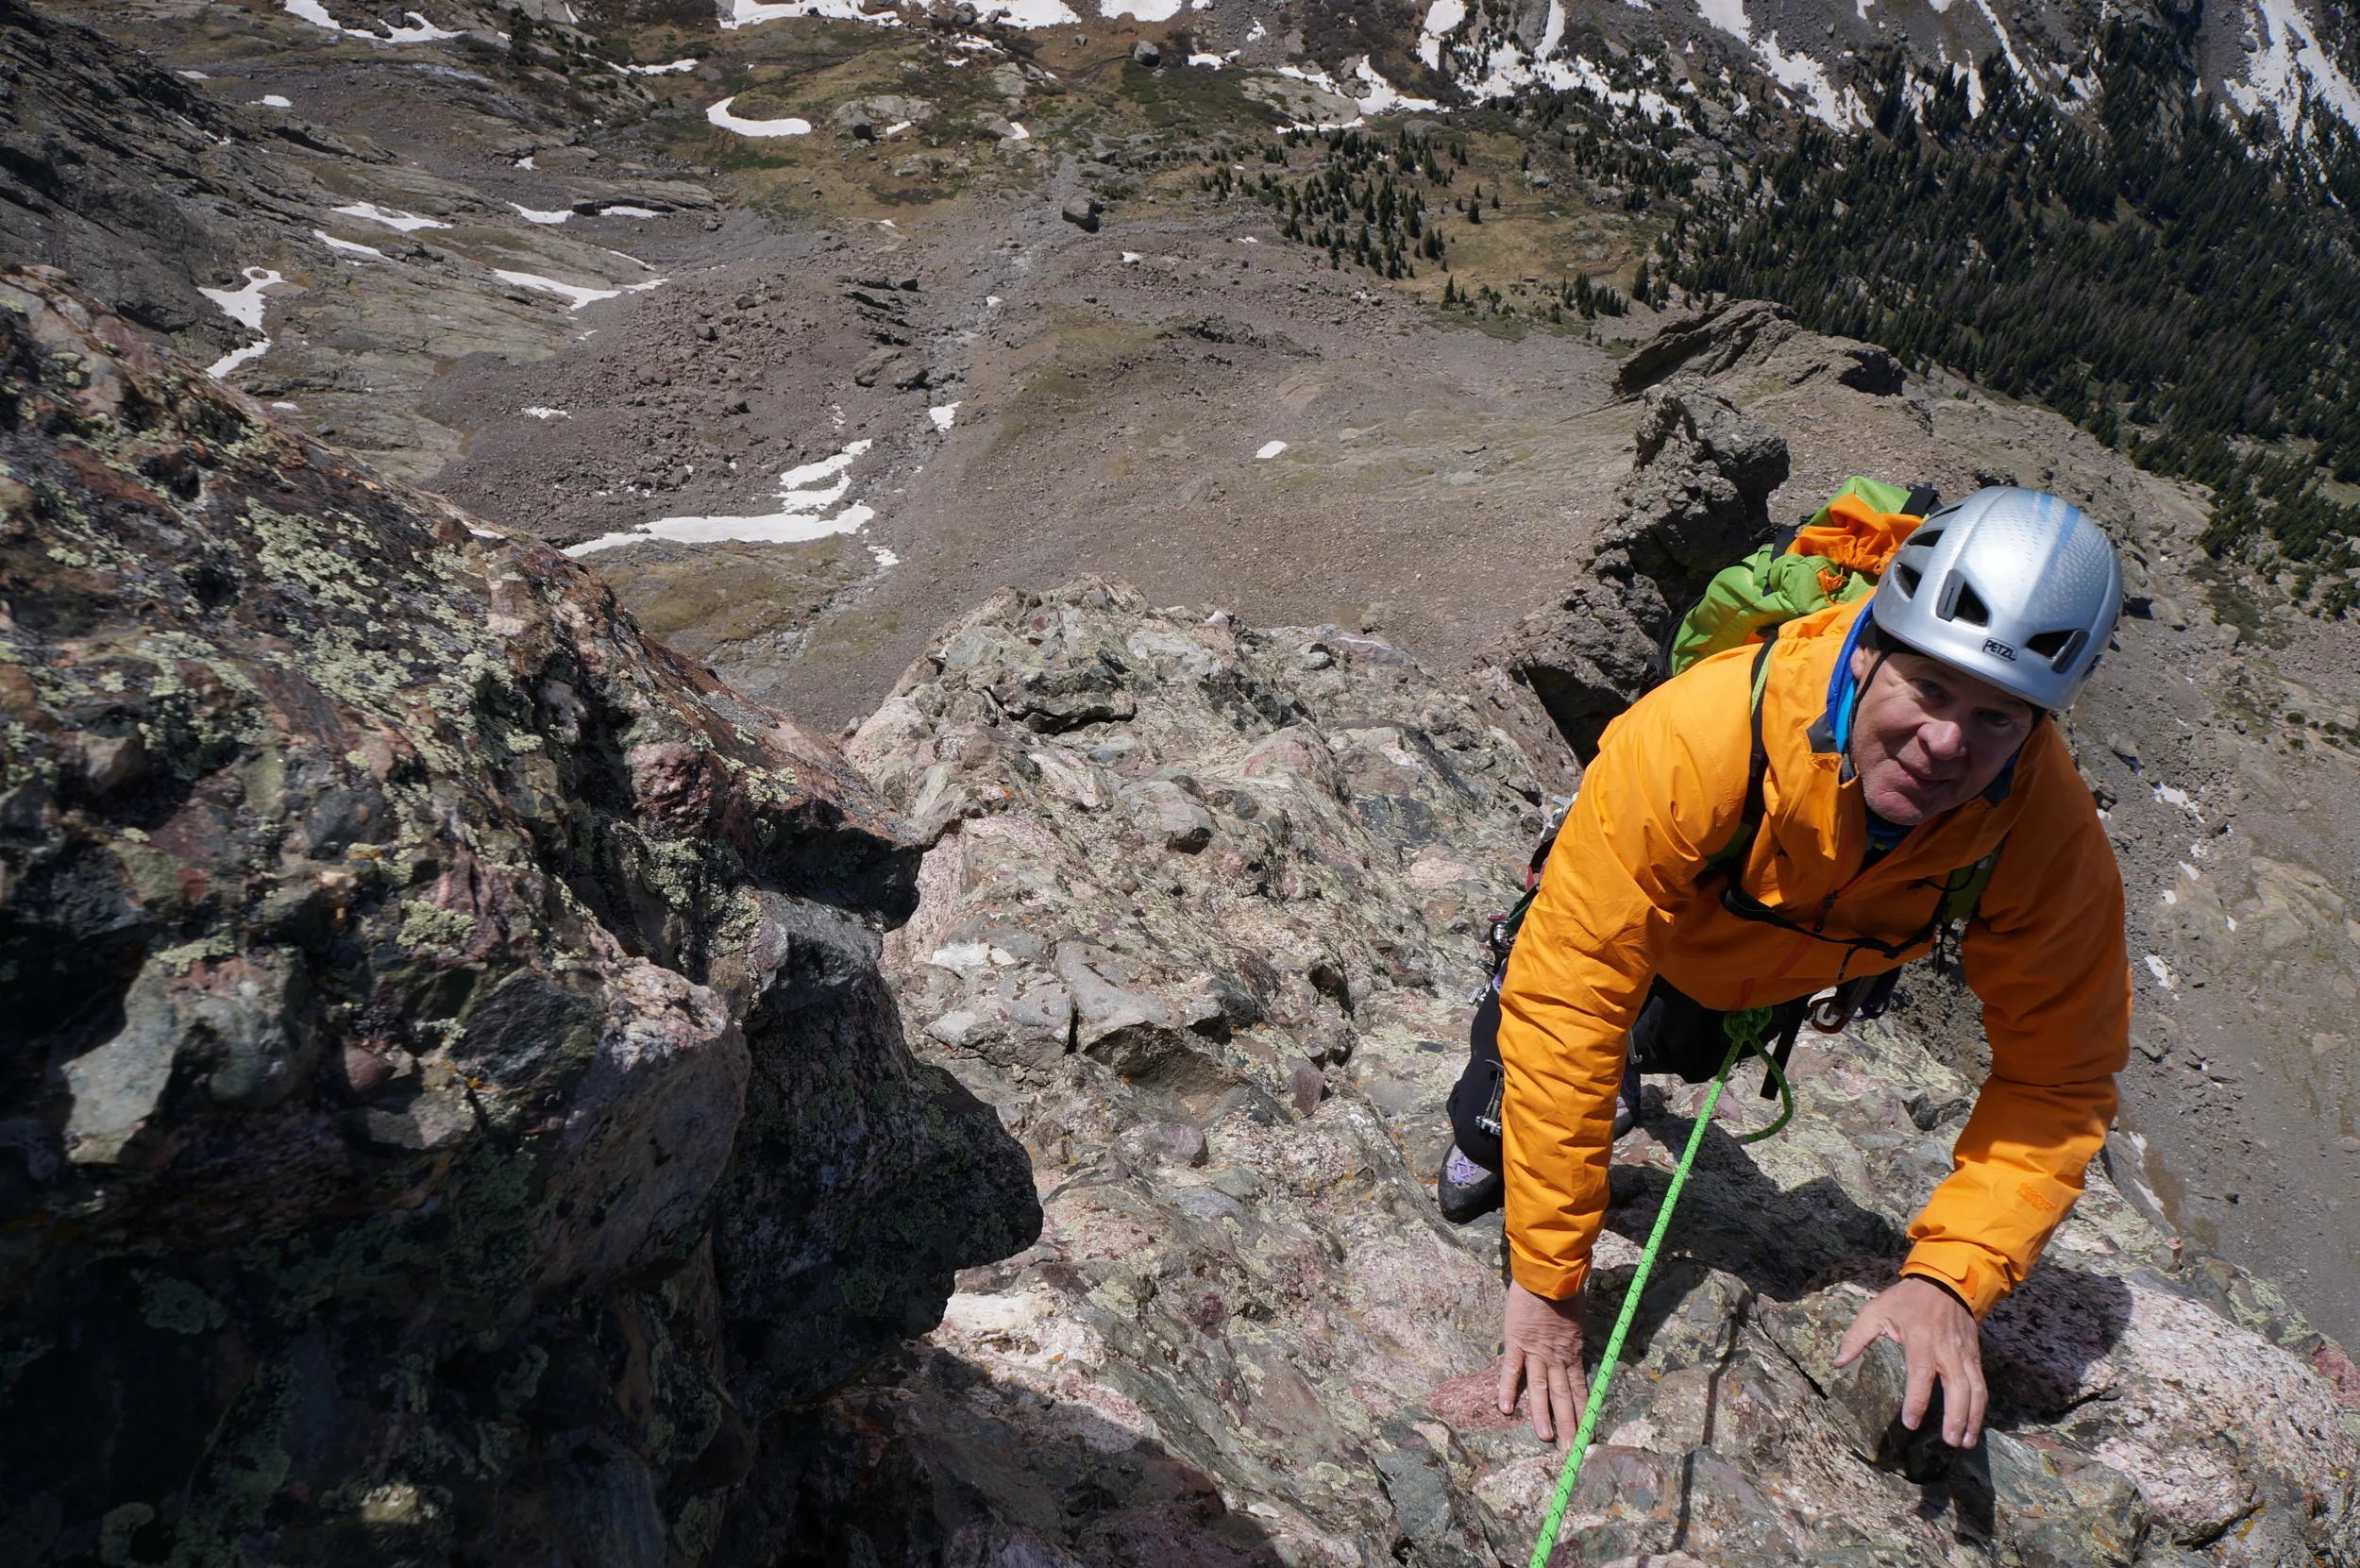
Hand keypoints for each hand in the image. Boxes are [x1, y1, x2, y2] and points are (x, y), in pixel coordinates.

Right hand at [1497, 1279, 1586, 1445]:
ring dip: (1543, 1414)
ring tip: (1547, 1438)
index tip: (1588, 1434)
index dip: (1584, 1412)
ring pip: (1540, 1388)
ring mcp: (1535, 1350)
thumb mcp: (1578, 1316)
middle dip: (1569, 1424)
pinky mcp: (1516, 1341)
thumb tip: (1572, 1348)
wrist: (1547, 1272)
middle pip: (1564, 1395)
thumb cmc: (1566, 1288)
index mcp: (1573, 1351)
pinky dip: (1508, 1388)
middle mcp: (1556, 1356)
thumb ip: (1573, 1337)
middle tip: (1572, 1451)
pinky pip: (1512, 1369)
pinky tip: (1506, 1409)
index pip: (1580, 1389)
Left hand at [1835, 1277, 1985, 1447]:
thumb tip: (1839, 1362)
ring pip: (1975, 1389)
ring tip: (1963, 1443)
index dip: (1917, 1400)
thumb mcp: (1876, 1309)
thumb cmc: (1906, 1300)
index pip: (1921, 1373)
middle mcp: (1947, 1349)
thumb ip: (1857, 1336)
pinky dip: (1980, 1407)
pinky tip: (1973, 1426)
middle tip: (1949, 1441)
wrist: (1946, 1282)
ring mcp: (1964, 1354)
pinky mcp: (1975, 1356)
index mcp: (1920, 1339)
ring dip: (1972, 1417)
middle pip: (1957, 1386)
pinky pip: (1981, 1385)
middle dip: (1956, 1416)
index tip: (1911, 1422)